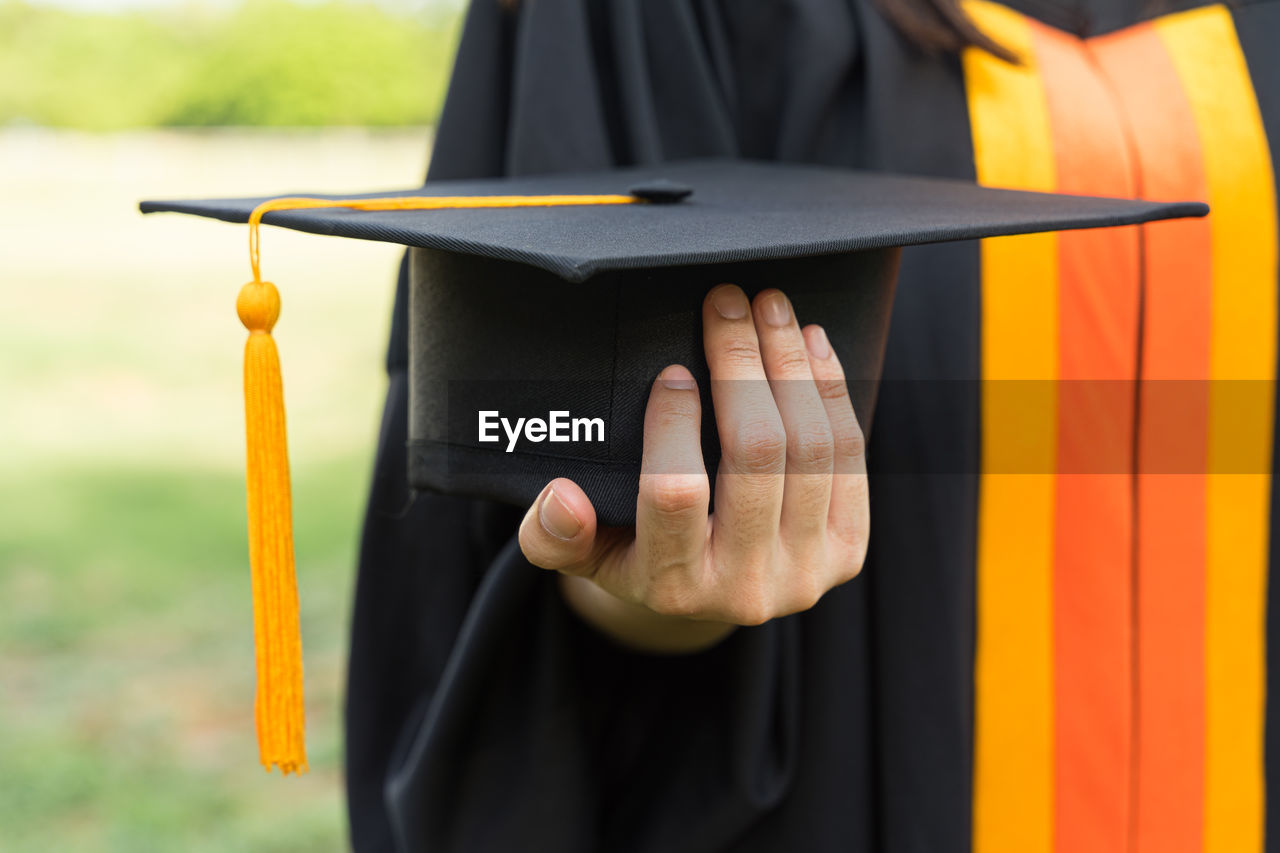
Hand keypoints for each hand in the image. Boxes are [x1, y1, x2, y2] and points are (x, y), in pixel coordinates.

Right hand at [518, 284, 868, 652]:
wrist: (708, 597)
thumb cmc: (632, 552)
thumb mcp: (580, 552)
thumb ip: (552, 533)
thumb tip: (560, 496)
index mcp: (671, 586)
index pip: (676, 492)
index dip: (675, 421)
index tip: (671, 369)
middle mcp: (745, 588)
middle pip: (758, 454)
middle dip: (742, 363)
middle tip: (726, 303)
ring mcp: (805, 573)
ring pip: (811, 447)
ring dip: (790, 364)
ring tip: (769, 308)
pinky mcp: (847, 552)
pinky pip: (849, 455)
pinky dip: (830, 389)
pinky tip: (809, 343)